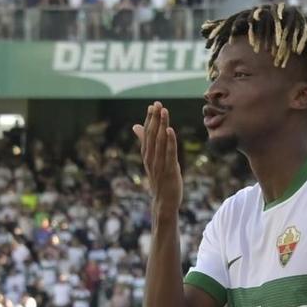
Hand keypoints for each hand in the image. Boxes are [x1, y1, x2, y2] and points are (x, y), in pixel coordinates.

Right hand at [132, 101, 183, 217]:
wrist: (163, 202)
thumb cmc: (159, 180)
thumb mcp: (151, 160)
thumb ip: (145, 143)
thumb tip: (135, 126)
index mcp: (147, 155)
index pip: (146, 134)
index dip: (149, 120)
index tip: (152, 106)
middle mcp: (151, 159)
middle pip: (151, 135)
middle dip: (155, 119)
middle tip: (157, 104)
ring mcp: (159, 165)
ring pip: (159, 142)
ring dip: (161, 126)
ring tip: (164, 111)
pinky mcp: (169, 171)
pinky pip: (169, 154)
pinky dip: (169, 142)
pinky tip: (170, 130)